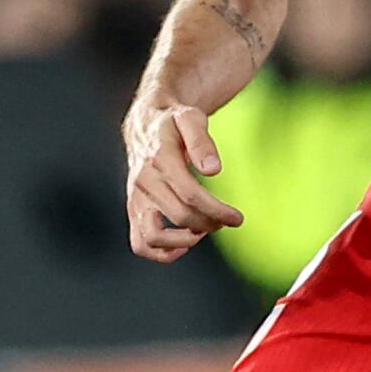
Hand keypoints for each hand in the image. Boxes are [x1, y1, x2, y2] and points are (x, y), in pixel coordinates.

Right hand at [124, 101, 240, 261]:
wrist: (145, 125)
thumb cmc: (173, 122)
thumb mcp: (190, 118)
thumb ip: (201, 141)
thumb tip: (213, 169)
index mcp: (159, 159)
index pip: (190, 194)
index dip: (216, 210)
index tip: (237, 218)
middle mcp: (144, 181)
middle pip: (180, 216)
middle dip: (210, 223)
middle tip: (226, 220)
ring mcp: (136, 198)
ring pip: (153, 236)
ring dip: (183, 241)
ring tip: (202, 231)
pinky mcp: (133, 210)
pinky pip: (140, 243)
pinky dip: (161, 253)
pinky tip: (184, 245)